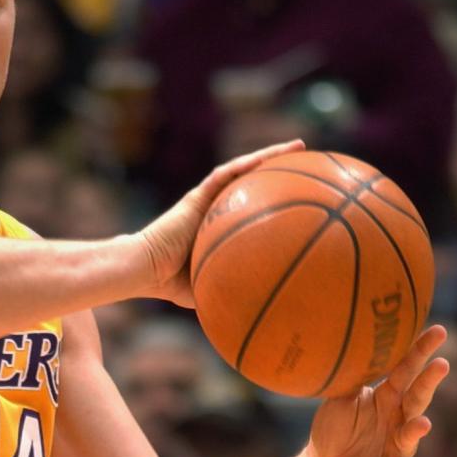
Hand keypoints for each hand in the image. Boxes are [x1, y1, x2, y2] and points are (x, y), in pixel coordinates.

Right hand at [138, 139, 303, 305]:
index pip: (255, 207)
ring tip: (299, 146)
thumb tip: (266, 309)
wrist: (144, 268)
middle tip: (312, 165)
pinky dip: (248, 163)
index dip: (280, 199)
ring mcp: (208, 199)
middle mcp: (217, 207)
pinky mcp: (198, 195)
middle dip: (283, 171)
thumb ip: (236, 289)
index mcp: (222, 225)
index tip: (307, 197)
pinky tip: (269, 156)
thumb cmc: (171, 283)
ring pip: (244, 170)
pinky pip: (226, 174)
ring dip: (270, 156)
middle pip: (255, 183)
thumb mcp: (213, 285)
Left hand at [307, 325, 450, 456]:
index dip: (420, 351)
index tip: (439, 330)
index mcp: (386, 396)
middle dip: (429, 382)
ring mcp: (397, 446)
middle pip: (416, 397)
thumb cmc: (334, 427)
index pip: (405, 369)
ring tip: (423, 424)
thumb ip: (349, 377)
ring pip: (410, 436)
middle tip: (442, 364)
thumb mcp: (339, 399)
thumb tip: (350, 345)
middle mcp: (397, 419)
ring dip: (416, 431)